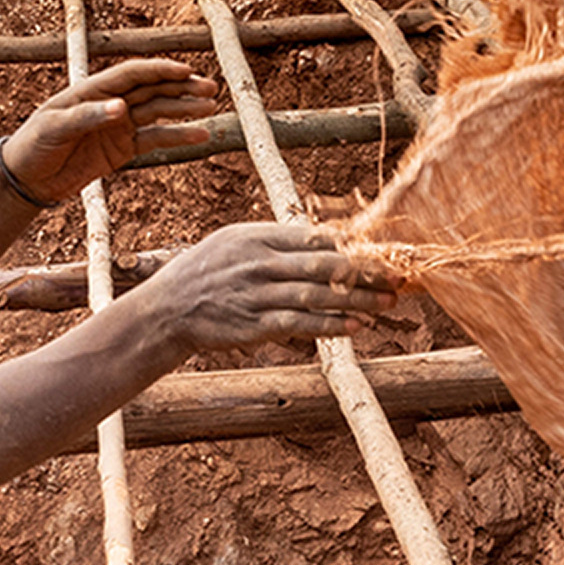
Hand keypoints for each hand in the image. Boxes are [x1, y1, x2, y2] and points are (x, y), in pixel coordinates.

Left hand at [0, 56, 218, 198]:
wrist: (27, 179)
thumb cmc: (34, 145)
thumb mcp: (54, 129)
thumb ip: (88, 117)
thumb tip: (122, 108)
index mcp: (92, 90)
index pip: (132, 74)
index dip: (159, 70)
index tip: (185, 72)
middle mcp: (110, 103)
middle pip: (152, 89)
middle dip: (181, 87)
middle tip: (210, 87)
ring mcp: (119, 125)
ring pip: (159, 112)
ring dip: (185, 108)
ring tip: (211, 106)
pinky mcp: (123, 148)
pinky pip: (156, 139)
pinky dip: (178, 136)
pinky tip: (200, 134)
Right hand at [135, 222, 402, 354]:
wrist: (166, 310)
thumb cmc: (205, 273)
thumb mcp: (234, 242)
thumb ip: (275, 241)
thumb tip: (324, 240)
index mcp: (257, 237)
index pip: (314, 237)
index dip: (352, 245)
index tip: (381, 250)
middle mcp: (259, 263)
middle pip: (324, 264)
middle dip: (366, 271)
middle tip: (397, 275)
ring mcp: (257, 295)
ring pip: (318, 296)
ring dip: (357, 300)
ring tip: (388, 302)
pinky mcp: (254, 325)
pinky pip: (300, 325)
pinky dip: (331, 326)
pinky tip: (356, 327)